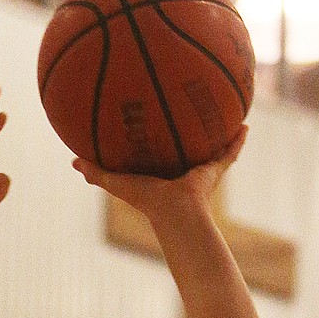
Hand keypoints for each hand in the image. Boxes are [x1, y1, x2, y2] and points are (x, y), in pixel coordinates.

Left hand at [71, 124, 246, 226]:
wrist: (175, 213)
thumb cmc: (146, 200)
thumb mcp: (117, 183)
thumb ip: (96, 173)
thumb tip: (72, 161)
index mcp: (160, 171)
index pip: (156, 150)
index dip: (155, 136)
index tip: (153, 117)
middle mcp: (181, 169)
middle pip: (185, 144)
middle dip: (188, 129)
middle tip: (189, 105)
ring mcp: (200, 170)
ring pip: (211, 146)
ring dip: (217, 131)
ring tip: (222, 107)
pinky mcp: (216, 170)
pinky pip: (230, 152)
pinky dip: (238, 140)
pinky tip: (245, 123)